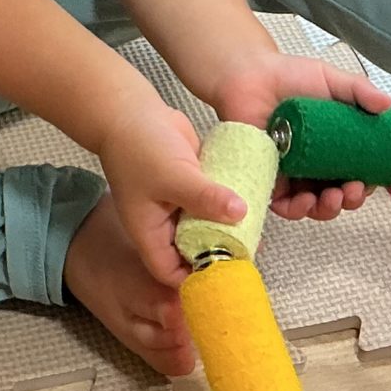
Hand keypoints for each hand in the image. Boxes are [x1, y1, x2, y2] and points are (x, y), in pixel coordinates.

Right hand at [95, 97, 245, 286]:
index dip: (195, 279)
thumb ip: (206, 197)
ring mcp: (178, 205)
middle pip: (193, 252)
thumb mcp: (174, 176)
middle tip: (251, 255)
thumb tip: (241, 214)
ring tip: (257, 235)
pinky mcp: (192, 186)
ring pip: (206, 228)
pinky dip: (228, 207)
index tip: (226, 276)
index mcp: (150, 232)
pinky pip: (212, 204)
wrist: (133, 111)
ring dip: (227, 230)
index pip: (171, 272)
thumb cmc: (141, 148)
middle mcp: (164, 224)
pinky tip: (252, 207)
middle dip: (218, 255)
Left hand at [209, 52, 390, 222]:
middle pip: (340, 195)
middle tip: (352, 191)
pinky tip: (305, 201)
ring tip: (332, 198)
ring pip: (315, 205)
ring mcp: (294, 173)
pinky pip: (283, 204)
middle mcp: (317, 164)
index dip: (367, 183)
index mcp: (336, 146)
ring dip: (328, 209)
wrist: (251, 75)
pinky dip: (296, 209)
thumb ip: (359, 91)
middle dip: (350, 200)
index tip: (370, 181)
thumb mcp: (331, 80)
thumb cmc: (289, 76)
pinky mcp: (269, 178)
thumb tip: (387, 105)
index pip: (358, 174)